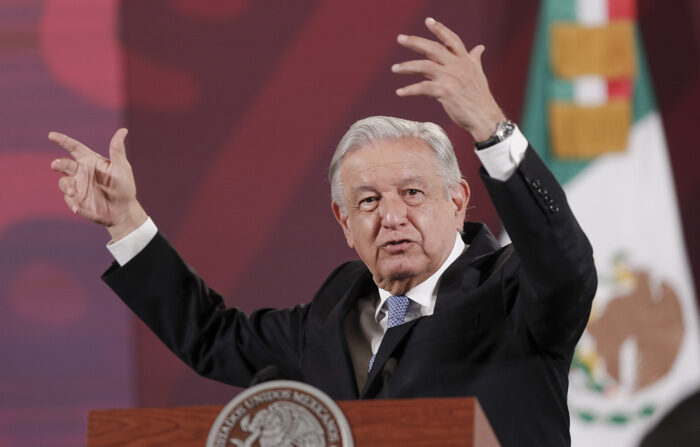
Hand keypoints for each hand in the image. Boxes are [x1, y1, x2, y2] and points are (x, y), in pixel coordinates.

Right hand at [49, 128, 146, 241]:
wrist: (123, 210)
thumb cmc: (124, 186)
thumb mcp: (121, 168)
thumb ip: (117, 150)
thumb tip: (123, 130)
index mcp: (90, 160)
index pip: (74, 147)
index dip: (63, 141)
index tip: (51, 135)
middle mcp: (81, 171)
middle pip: (64, 164)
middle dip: (58, 164)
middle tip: (56, 165)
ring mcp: (77, 186)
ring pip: (63, 182)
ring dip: (66, 187)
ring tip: (73, 193)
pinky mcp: (76, 200)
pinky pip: (69, 200)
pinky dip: (71, 203)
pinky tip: (77, 208)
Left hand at [392, 17, 505, 141]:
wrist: (484, 116)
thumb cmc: (479, 97)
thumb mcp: (478, 73)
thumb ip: (475, 59)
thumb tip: (480, 47)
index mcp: (465, 60)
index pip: (451, 40)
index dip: (440, 29)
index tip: (428, 20)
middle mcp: (457, 66)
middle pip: (433, 49)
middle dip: (415, 42)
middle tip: (400, 38)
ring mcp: (450, 78)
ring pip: (424, 66)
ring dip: (407, 67)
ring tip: (394, 68)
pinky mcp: (445, 92)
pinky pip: (422, 88)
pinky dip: (409, 90)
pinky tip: (399, 92)